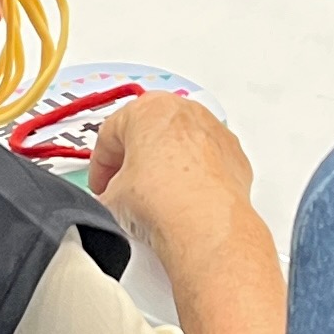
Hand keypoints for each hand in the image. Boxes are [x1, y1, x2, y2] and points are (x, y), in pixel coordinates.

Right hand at [89, 91, 258, 254]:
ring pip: (180, 145)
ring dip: (165, 167)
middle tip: (124, 187)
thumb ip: (109, 188)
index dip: (100, 165)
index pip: (111, 133)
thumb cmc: (162, 200)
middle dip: (134, 160)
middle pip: (149, 132)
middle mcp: (185, 111)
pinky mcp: (233, 156)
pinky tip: (183, 202)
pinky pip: (206, 161)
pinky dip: (194, 177)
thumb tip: (113, 198)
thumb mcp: (111, 197)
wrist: (205, 224)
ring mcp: (213, 131)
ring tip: (155, 199)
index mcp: (148, 108)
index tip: (102, 183)